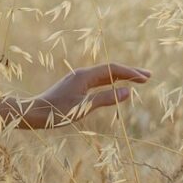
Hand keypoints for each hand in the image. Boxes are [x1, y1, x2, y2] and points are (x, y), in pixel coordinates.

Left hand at [35, 63, 150, 127]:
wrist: (33, 112)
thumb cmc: (56, 112)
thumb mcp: (84, 108)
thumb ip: (106, 99)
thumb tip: (128, 91)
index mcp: (84, 76)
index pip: (112, 70)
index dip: (130, 73)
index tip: (146, 79)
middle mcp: (82, 74)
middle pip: (110, 70)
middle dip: (129, 72)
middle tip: (148, 76)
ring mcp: (78, 80)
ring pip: (104, 75)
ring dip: (121, 77)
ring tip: (138, 80)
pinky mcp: (75, 86)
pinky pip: (98, 81)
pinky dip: (111, 82)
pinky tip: (116, 86)